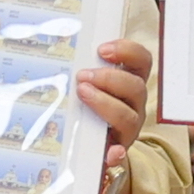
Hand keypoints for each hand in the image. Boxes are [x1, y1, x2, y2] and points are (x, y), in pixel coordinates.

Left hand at [78, 33, 151, 160]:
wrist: (85, 148)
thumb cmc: (83, 107)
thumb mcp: (85, 84)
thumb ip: (81, 68)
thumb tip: (52, 40)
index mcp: (129, 82)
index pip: (141, 61)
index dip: (127, 52)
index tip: (102, 50)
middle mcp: (134, 104)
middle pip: (136, 88)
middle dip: (110, 79)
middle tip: (83, 76)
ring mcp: (128, 129)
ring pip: (129, 117)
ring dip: (107, 105)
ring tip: (83, 96)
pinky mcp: (117, 152)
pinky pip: (121, 153)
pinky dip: (116, 153)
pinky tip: (108, 152)